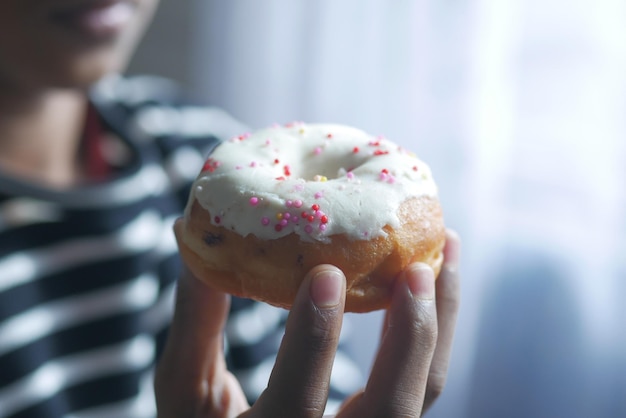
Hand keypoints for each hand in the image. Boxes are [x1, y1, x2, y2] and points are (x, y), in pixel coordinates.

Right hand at [155, 229, 459, 417]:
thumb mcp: (185, 392)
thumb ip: (194, 322)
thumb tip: (192, 238)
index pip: (297, 401)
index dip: (315, 339)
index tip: (327, 273)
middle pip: (393, 409)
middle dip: (412, 334)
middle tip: (418, 267)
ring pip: (422, 391)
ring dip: (439, 320)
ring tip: (446, 250)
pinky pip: (418, 380)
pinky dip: (430, 330)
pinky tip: (426, 285)